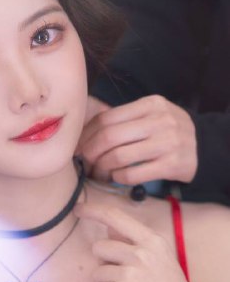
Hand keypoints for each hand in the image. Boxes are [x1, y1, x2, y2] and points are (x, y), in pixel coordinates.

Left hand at [74, 202, 190, 281]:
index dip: (93, 211)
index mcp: (152, 241)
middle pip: (99, 247)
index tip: (79, 209)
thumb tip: (109, 228)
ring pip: (97, 272)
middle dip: (104, 262)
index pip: (115, 217)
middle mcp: (140, 253)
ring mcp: (129, 273)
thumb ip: (135, 241)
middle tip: (123, 276)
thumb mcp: (160, 257)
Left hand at [78, 95, 197, 183]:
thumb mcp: (151, 115)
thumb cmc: (167, 131)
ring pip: (119, 157)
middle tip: (84, 162)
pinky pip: (133, 174)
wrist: (204, 147)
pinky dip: (118, 178)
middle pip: (109, 137)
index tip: (77, 147)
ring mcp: (168, 142)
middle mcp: (160, 120)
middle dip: (90, 152)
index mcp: (150, 104)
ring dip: (102, 168)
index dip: (86, 135)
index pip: (107, 119)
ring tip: (97, 172)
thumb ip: (123, 119)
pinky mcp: (172, 164)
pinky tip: (115, 177)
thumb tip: (83, 133)